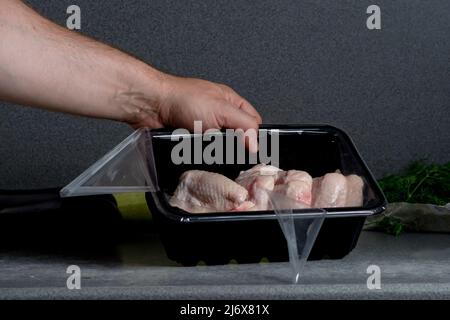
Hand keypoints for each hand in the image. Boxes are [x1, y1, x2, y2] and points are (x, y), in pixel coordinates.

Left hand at [129, 75, 262, 151]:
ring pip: (220, 148)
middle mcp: (219, 115)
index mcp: (231, 103)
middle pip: (237, 138)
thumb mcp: (222, 110)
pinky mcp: (191, 140)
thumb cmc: (183, 99)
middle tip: (230, 153)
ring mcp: (205, 128)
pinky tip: (199, 156)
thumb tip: (257, 145)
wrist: (151, 106)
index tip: (251, 150)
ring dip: (217, 153)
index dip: (254, 136)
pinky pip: (203, 153)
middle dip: (234, 147)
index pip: (253, 122)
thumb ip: (244, 125)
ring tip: (212, 154)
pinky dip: (202, 156)